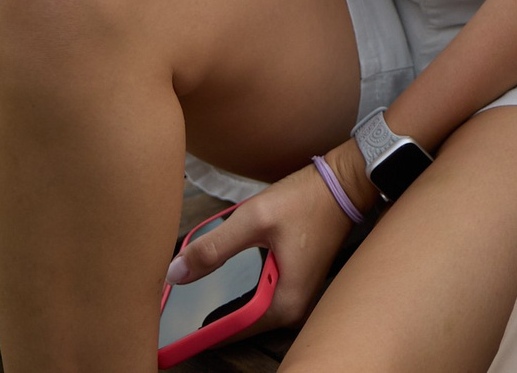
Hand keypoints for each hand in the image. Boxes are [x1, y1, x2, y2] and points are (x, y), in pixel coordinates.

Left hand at [168, 150, 365, 328]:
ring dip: (223, 299)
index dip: (199, 330)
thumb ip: (213, 248)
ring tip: (197, 282)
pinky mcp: (293, 287)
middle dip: (208, 311)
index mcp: (284, 303)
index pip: (231, 331)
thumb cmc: (306, 200)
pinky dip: (238, 290)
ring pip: (246, 310)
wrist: (343, 185)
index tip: (173, 327)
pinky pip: (257, 298)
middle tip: (178, 298)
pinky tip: (222, 273)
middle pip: (238, 323)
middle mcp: (292, 311)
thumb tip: (176, 274)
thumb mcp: (254, 220)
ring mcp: (294, 300)